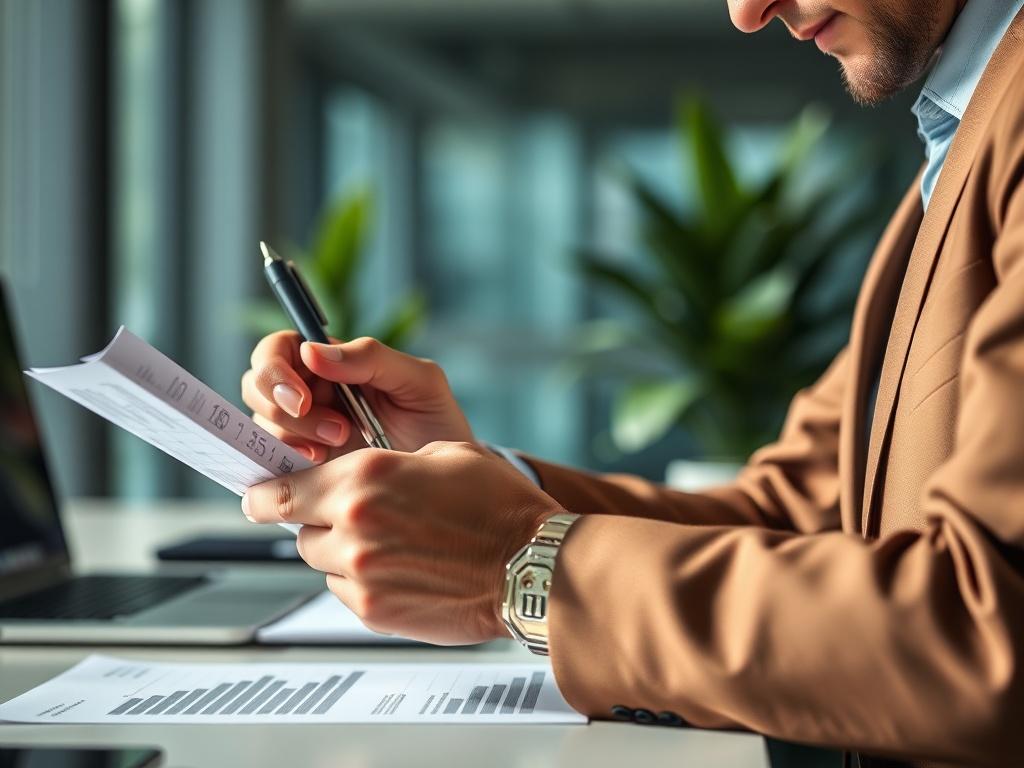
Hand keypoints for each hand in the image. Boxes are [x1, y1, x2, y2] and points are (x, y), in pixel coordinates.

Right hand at [241, 332, 473, 461]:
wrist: (450, 485)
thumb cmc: (436, 422)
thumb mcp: (418, 381)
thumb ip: (371, 358)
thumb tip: (312, 352)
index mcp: (330, 364)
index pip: (277, 350)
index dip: (274, 369)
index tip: (302, 397)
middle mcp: (309, 396)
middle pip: (256, 388)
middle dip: (282, 409)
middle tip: (335, 430)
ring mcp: (303, 434)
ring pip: (262, 427)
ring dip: (292, 438)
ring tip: (339, 447)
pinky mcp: (303, 472)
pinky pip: (271, 467)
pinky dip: (284, 469)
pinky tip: (320, 472)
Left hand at [242, 441, 561, 644]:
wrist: (532, 566)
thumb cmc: (497, 506)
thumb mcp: (442, 454)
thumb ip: (384, 465)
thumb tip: (350, 475)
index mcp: (366, 477)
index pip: (281, 491)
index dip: (265, 495)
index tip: (260, 497)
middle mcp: (355, 526)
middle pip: (299, 529)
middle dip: (319, 521)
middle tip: (354, 517)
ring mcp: (362, 574)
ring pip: (321, 562)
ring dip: (341, 552)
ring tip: (391, 544)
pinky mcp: (375, 611)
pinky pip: (346, 592)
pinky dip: (362, 581)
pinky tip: (403, 570)